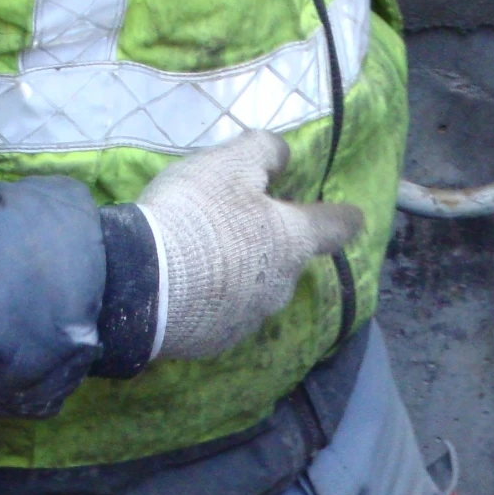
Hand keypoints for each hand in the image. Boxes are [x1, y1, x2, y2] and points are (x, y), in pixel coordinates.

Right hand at [137, 130, 362, 363]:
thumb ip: (265, 152)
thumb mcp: (230, 163)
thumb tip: (284, 157)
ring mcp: (250, 320)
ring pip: (256, 290)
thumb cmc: (196, 214)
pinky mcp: (216, 342)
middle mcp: (282, 287)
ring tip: (204, 259)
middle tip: (238, 225)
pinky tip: (184, 288)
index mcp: (293, 242)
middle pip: (288, 260)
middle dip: (272, 244)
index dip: (343, 216)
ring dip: (240, 274)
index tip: (351, 215)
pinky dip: (211, 300)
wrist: (142, 283)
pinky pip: (222, 315)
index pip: (335, 227)